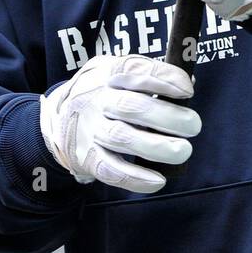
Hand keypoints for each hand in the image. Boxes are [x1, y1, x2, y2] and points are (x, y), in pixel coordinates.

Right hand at [39, 53, 200, 193]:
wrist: (58, 118)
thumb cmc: (102, 92)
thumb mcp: (116, 72)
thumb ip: (148, 76)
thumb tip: (188, 84)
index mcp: (108, 74)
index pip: (134, 71)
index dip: (163, 79)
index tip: (187, 90)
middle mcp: (96, 100)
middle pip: (131, 106)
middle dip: (167, 117)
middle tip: (194, 125)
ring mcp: (90, 129)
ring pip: (122, 138)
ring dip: (156, 147)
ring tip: (183, 151)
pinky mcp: (86, 157)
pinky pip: (110, 170)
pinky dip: (135, 178)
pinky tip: (158, 181)